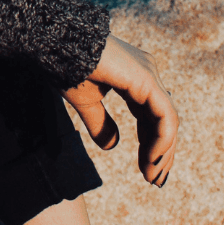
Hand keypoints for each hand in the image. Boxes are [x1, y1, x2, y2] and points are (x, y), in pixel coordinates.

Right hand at [63, 35, 177, 186]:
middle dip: (160, 152)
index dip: (150, 144)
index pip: (151, 116)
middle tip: (154, 180)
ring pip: (168, 120)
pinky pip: (165, 116)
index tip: (146, 171)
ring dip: (163, 152)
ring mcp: (149, 75)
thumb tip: (112, 147)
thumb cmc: (66, 66)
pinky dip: (162, 141)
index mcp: (134, 78)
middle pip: (163, 120)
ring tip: (153, 176)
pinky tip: (152, 160)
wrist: (55, 44)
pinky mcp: (147, 80)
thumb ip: (101, 124)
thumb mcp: (86, 102)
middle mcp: (147, 74)